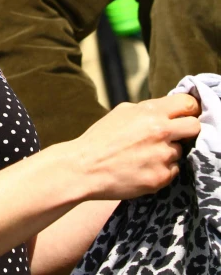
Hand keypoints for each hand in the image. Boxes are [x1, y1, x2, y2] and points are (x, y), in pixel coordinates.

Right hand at [74, 94, 200, 200]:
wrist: (85, 167)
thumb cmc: (101, 138)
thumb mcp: (122, 112)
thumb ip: (148, 109)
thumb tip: (166, 110)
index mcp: (150, 112)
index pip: (188, 103)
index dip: (189, 108)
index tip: (186, 113)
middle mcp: (160, 132)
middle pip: (195, 127)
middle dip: (187, 130)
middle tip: (175, 135)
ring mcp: (162, 156)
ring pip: (181, 151)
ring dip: (168, 152)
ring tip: (146, 154)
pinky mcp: (160, 178)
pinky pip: (173, 171)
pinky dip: (162, 169)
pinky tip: (143, 167)